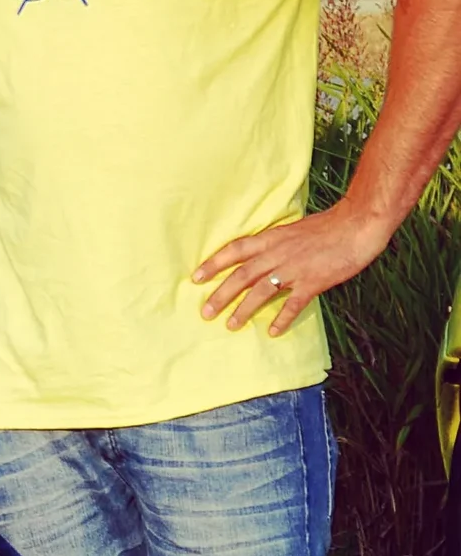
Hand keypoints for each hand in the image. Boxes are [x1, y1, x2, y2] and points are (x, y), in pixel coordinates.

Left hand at [191, 200, 390, 334]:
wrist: (359, 224)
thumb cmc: (329, 226)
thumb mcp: (294, 230)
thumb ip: (276, 244)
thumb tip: (260, 256)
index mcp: (272, 238)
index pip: (235, 250)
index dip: (214, 263)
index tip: (195, 277)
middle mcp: (278, 254)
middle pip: (241, 276)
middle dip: (220, 295)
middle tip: (205, 312)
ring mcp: (295, 269)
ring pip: (260, 292)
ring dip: (243, 310)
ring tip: (230, 325)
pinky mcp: (313, 282)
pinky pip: (293, 304)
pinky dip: (282, 319)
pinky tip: (272, 331)